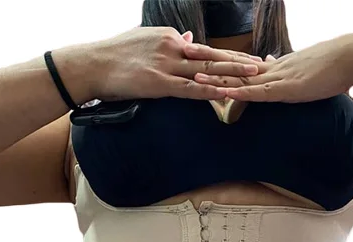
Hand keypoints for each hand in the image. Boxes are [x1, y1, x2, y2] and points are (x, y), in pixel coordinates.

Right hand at [86, 27, 263, 100]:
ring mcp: (166, 64)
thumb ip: (168, 41)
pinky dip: (210, 90)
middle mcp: (172, 47)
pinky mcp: (159, 83)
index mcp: (169, 37)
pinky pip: (191, 88)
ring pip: (206, 69)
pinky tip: (227, 93)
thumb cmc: (113, 56)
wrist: (91, 65)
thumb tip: (188, 39)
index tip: (245, 60)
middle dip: (239, 60)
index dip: (226, 56)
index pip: (203, 49)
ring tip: (255, 76)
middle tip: (262, 64)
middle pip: (212, 55)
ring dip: (232, 73)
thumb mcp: (143, 41)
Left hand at [185, 33, 352, 102]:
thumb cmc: (332, 67)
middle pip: (231, 64)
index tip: (195, 52)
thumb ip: (284, 73)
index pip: (237, 60)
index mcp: (272, 66)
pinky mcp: (287, 89)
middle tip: (180, 53)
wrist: (352, 57)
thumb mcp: (303, 72)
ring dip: (216, 79)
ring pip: (240, 78)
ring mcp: (277, 78)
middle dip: (205, 60)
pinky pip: (259, 93)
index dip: (215, 57)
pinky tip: (226, 94)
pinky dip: (241, 94)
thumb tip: (271, 67)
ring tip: (192, 76)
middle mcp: (270, 69)